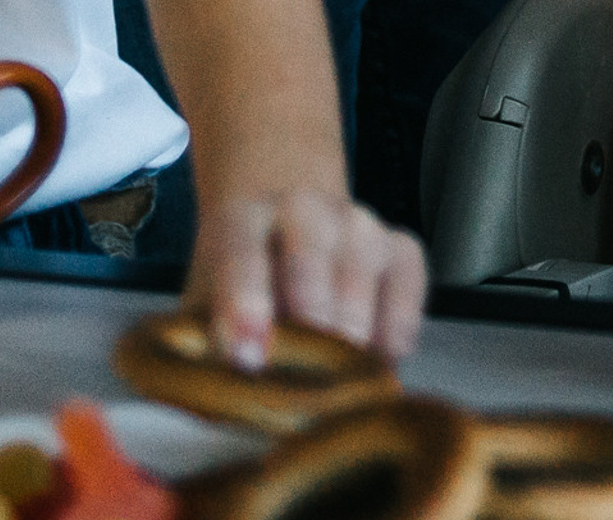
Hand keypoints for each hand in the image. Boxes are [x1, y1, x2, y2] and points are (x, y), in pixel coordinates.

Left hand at [188, 188, 427, 365]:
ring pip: (363, 267)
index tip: (247, 355)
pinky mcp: (399, 244)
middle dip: (310, 317)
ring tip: (341, 381)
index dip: (243, 301)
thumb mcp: (204, 312)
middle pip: (311, 252)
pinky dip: (399, 322)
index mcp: (241, 220)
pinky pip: (409, 279)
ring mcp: (358, 221)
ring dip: (354, 326)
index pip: (240, 251)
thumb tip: (212, 405)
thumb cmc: (241, 290)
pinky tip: (381, 359)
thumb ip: (204, 348)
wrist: (285, 233)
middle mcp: (302, 207)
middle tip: (305, 377)